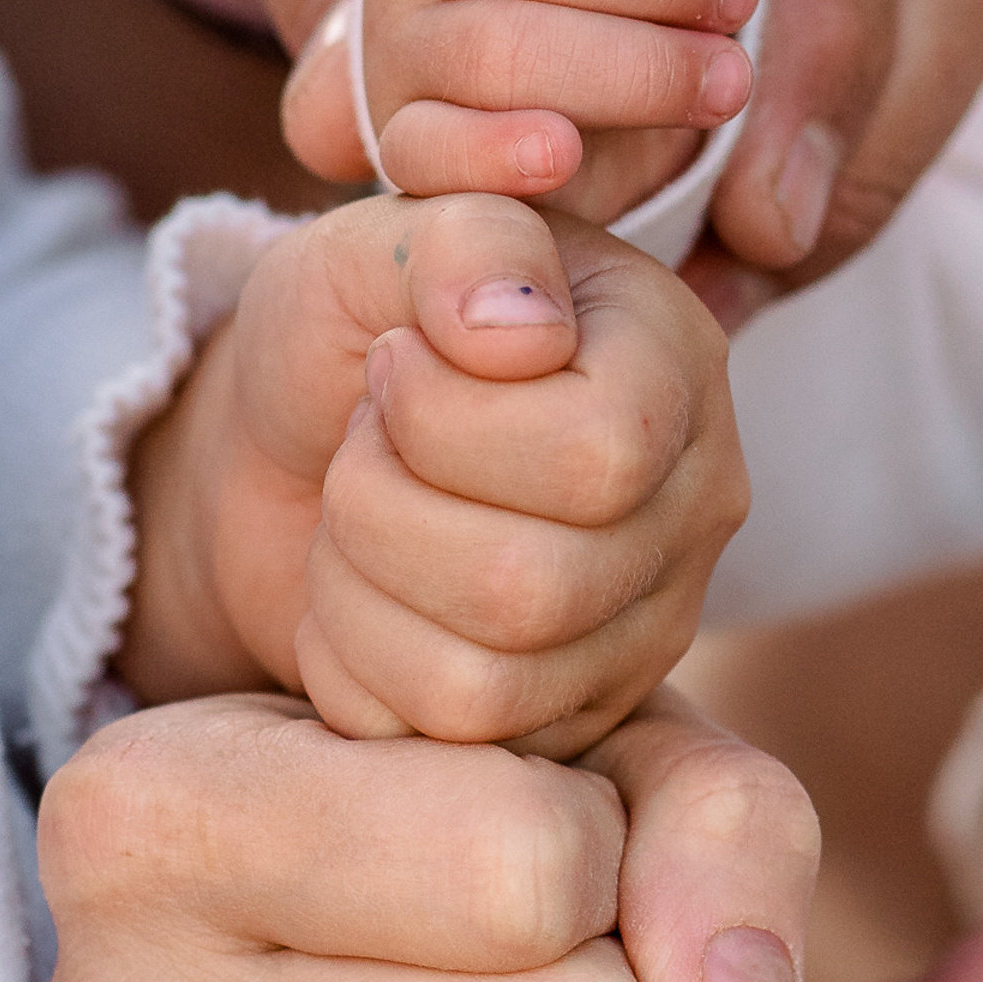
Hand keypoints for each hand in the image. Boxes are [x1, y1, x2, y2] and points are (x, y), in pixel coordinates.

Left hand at [119, 194, 745, 757]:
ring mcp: (642, 632)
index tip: (395, 364)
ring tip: (352, 519)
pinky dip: (349, 665)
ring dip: (355, 589)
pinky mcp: (571, 721)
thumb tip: (520, 332)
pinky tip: (357, 599)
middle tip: (359, 446)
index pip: (596, 456)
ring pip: (480, 682)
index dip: (443, 423)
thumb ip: (454, 242)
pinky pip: (436, 739)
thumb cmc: (345, 334)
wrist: (291, 450)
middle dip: (378, 509)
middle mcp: (691, 510)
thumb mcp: (372, 247)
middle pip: (529, 587)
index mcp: (675, 366)